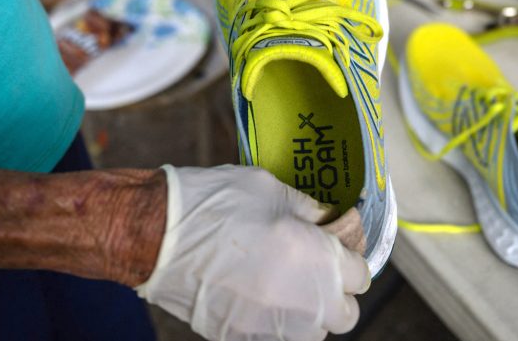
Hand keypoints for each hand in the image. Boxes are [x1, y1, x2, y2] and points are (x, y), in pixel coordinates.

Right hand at [136, 165, 369, 340]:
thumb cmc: (214, 205)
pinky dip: (274, 322)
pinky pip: (275, 338)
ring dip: (306, 311)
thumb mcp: (272, 190)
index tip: (333, 245)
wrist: (157, 237)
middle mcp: (304, 303)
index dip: (347, 256)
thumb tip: (326, 223)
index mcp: (318, 261)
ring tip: (281, 283)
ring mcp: (273, 328)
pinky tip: (256, 297)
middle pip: (344, 313)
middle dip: (334, 292)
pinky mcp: (241, 339)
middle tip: (311, 267)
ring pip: (312, 331)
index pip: (360, 275)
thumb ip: (308, 211)